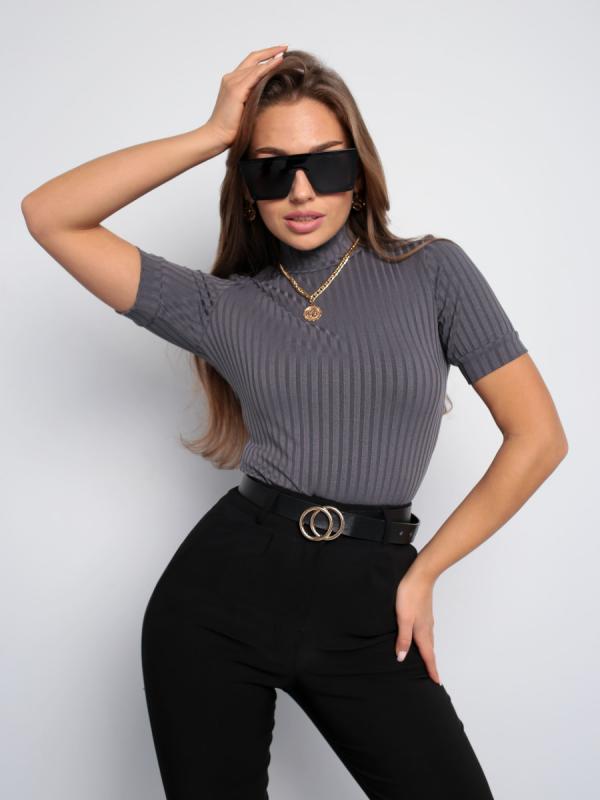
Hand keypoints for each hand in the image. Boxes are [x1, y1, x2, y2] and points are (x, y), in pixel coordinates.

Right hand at [205, 45, 287, 148]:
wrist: (216, 136)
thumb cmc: (231, 129)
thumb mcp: (245, 109)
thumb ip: (253, 99)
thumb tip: (271, 97)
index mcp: (231, 82)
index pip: (250, 63)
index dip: (264, 56)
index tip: (279, 53)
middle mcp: (230, 78)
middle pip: (253, 58)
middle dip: (270, 51)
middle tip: (285, 46)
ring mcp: (232, 83)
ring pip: (255, 65)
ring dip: (271, 58)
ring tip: (285, 54)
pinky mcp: (236, 90)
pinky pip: (255, 74)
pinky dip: (268, 67)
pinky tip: (278, 62)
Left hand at [394, 568, 441, 683]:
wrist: (420, 575)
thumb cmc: (410, 595)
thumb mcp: (403, 618)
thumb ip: (403, 638)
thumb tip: (402, 658)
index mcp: (422, 631)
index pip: (428, 655)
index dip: (431, 669)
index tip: (436, 682)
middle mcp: (427, 627)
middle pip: (430, 650)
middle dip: (431, 663)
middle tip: (433, 675)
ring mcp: (427, 619)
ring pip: (429, 641)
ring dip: (429, 652)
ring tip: (427, 660)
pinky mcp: (424, 612)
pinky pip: (426, 632)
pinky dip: (425, 641)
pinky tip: (420, 638)